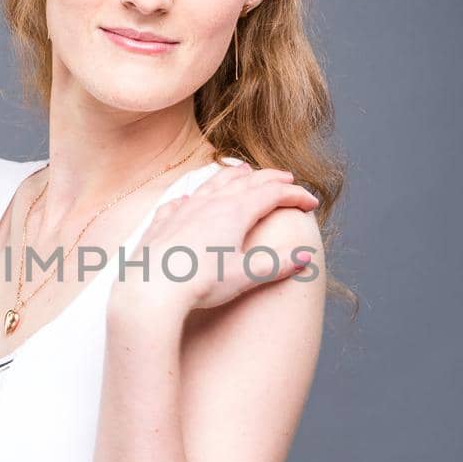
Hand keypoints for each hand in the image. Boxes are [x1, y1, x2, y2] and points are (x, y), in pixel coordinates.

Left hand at [113, 161, 320, 319]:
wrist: (150, 289)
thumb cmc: (200, 283)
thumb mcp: (245, 276)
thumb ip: (277, 264)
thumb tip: (306, 257)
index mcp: (235, 212)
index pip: (272, 193)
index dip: (295, 195)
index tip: (311, 203)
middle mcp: (209, 203)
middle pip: (246, 181)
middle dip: (270, 178)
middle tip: (287, 179)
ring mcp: (184, 210)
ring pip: (213, 183)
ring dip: (233, 175)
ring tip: (245, 172)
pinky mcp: (163, 223)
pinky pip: (181, 201)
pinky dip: (195, 195)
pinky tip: (191, 199)